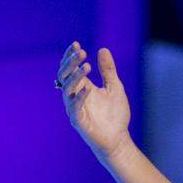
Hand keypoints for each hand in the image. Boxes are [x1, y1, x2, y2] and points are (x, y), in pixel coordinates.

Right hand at [57, 42, 131, 159]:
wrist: (118, 138)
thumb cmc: (115, 114)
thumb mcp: (115, 87)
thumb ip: (108, 70)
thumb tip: (103, 49)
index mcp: (81, 86)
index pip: (70, 68)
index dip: (71, 56)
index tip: (76, 44)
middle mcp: (74, 95)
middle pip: (65, 75)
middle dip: (71, 63)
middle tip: (80, 52)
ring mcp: (74, 108)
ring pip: (67, 89)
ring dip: (75, 77)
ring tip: (86, 66)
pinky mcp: (78, 120)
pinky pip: (74, 107)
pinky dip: (80, 97)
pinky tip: (88, 88)